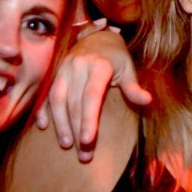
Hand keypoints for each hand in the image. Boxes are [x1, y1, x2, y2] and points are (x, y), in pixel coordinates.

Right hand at [35, 21, 151, 161]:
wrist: (98, 38)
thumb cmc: (116, 58)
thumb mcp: (128, 69)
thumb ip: (133, 87)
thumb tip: (147, 101)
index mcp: (98, 66)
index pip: (91, 97)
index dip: (89, 120)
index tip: (88, 141)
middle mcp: (78, 66)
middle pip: (74, 103)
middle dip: (77, 130)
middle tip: (83, 154)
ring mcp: (63, 69)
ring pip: (56, 100)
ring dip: (60, 124)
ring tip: (66, 144)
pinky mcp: (55, 73)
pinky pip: (46, 94)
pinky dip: (43, 110)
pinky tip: (43, 126)